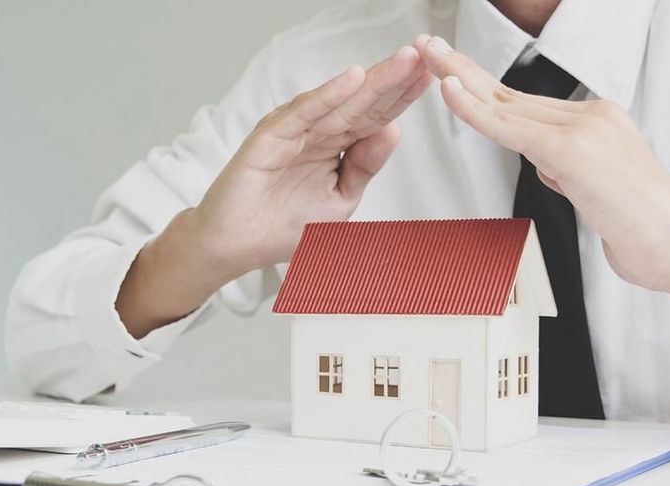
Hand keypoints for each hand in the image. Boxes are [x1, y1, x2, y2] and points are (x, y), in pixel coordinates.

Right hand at [194, 45, 432, 273]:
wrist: (236, 245)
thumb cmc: (281, 225)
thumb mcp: (339, 199)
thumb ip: (365, 167)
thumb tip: (393, 130)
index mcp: (336, 147)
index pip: (377, 117)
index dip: (404, 97)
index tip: (433, 78)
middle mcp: (318, 133)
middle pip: (365, 102)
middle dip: (397, 79)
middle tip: (427, 56)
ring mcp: (295, 131)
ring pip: (341, 101)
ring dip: (373, 80)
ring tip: (404, 60)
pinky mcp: (271, 136)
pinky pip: (305, 112)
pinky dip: (328, 95)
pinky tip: (352, 79)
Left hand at [417, 34, 669, 292]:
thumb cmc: (644, 228)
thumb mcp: (594, 193)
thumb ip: (568, 171)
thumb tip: (546, 166)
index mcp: (595, 123)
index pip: (524, 105)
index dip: (482, 89)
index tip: (452, 74)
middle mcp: (589, 116)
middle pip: (510, 94)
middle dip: (463, 71)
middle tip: (429, 49)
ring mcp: (583, 128)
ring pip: (507, 103)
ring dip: (461, 78)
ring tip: (429, 56)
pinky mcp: (573, 150)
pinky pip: (511, 127)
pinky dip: (475, 110)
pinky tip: (449, 91)